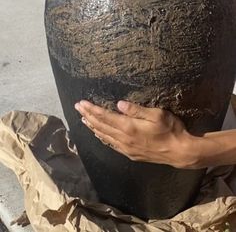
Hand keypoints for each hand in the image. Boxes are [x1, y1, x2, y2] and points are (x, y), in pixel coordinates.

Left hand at [75, 100, 198, 168]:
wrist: (180, 152)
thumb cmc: (170, 129)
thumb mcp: (157, 115)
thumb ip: (136, 110)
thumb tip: (119, 104)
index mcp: (129, 127)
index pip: (105, 116)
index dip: (92, 109)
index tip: (82, 103)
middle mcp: (124, 139)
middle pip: (101, 126)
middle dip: (88, 116)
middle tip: (78, 108)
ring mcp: (126, 148)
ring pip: (104, 136)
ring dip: (92, 127)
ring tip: (84, 119)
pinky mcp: (130, 154)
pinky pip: (111, 144)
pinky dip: (102, 137)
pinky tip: (99, 134)